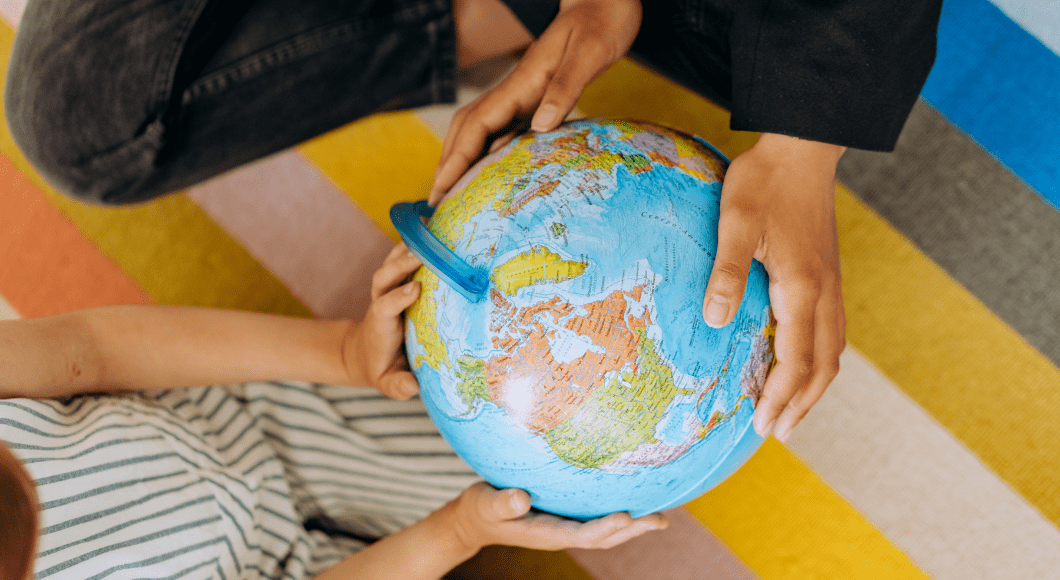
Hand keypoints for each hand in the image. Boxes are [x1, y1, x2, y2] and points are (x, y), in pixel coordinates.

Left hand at [344, 244, 422, 399]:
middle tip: (422, 254)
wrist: (365, 353)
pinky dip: (412, 244)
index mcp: (380, 324)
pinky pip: (400, 260)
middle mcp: (381, 302)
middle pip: (384, 277)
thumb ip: (399, 386)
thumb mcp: (388, 383)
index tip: (416, 288)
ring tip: (428, 232)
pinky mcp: (395, 283)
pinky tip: (429, 227)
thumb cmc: (382, 369)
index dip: (399, 297)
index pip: (385, 306)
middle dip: (400, 265)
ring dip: (406, 249)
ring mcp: (386, 290)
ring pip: (390, 264)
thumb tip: (413, 387)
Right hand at [430, 0, 641, 203]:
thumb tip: (539, 125)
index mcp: (522, 82)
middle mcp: (515, 90)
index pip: (476, 123)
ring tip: (453, 193)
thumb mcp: (589, 54)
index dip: (456, 157)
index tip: (441, 186)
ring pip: (480, 130)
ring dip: (463, 159)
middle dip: (448, 163)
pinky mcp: (534, 98)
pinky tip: (489, 173)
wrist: (606, 3)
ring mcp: (523, 95)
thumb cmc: (602, 23)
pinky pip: (503, 130)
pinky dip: (488, 153)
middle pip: (467, 128)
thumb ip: (565, 87)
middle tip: (437, 200)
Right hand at [447, 482, 667, 552]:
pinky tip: (631, 497)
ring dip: (632, 524)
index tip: (627, 515)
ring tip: (661, 515)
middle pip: (604, 537)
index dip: (606, 527)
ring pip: (604, 529)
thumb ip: (501, 503)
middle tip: (662, 519)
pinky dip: (616, 510)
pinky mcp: (564, 517)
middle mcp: (561, 533)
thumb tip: (521, 498)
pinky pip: (595, 516)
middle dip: (633, 529)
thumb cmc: (480, 510)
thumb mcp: (484, 504)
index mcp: (546, 534)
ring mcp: (565, 526)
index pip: (583, 534)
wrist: (476, 520)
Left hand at [702, 133, 846, 441]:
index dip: (781, 397)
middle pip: (823, 365)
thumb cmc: (764, 182)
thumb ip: (726, 273)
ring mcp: (832, 284)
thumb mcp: (734, 223)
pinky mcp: (829, 274)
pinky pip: (832, 330)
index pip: (797, 359)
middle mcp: (825, 293)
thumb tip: (714, 320)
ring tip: (792, 410)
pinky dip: (820, 359)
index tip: (762, 424)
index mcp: (802, 288)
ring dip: (814, 385)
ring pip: (833, 350)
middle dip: (801, 404)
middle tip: (776, 432)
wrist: (803, 147)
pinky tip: (802, 362)